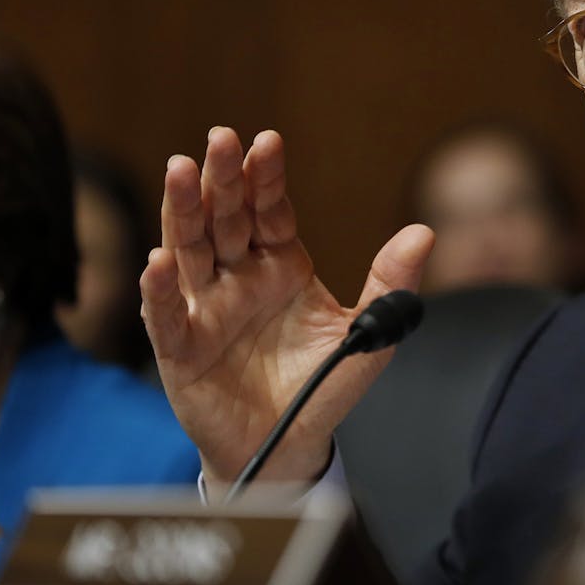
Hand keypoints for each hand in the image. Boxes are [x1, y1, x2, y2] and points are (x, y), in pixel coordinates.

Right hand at [140, 127, 433, 489]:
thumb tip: (424, 232)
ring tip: (180, 171)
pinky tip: (160, 261)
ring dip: (182, 212)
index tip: (267, 140)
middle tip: (220, 138)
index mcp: (282, 265)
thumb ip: (391, 283)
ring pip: (190, 251)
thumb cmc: (323, 384)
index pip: (271, 210)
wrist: (289, 446)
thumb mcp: (368, 332)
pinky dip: (162, 290)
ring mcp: (207, 309)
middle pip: (227, 219)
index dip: (267, 177)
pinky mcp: (182, 349)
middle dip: (223, 178)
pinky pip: (168, 316)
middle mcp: (240, 278)